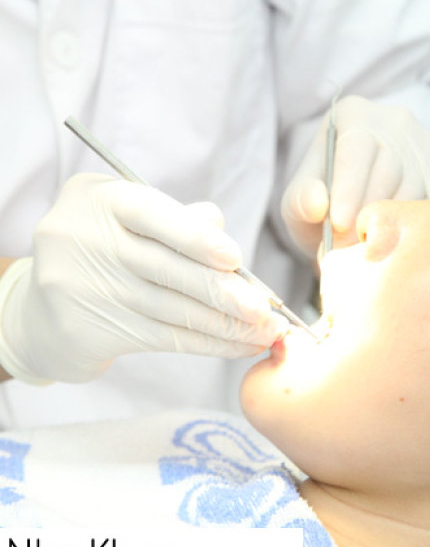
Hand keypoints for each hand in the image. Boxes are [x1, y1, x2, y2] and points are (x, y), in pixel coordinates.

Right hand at [0, 174, 285, 383]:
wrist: (45, 306)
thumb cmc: (107, 248)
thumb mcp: (131, 216)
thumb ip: (177, 217)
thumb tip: (221, 228)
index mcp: (100, 200)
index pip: (152, 214)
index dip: (195, 239)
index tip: (234, 259)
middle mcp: (85, 241)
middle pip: (166, 269)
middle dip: (222, 292)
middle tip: (266, 310)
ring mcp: (85, 289)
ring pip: (172, 310)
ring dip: (227, 325)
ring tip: (267, 332)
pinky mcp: (94, 331)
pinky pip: (167, 338)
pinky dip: (211, 343)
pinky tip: (241, 346)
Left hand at [281, 95, 429, 256]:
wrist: (354, 205)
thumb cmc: (322, 202)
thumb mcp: (297, 203)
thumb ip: (300, 202)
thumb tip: (316, 202)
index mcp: (353, 115)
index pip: (356, 147)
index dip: (349, 188)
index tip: (339, 222)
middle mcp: (395, 122)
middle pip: (390, 169)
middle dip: (368, 213)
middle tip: (349, 248)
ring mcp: (426, 144)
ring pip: (417, 189)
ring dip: (393, 224)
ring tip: (369, 247)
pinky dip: (418, 227)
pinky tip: (397, 241)